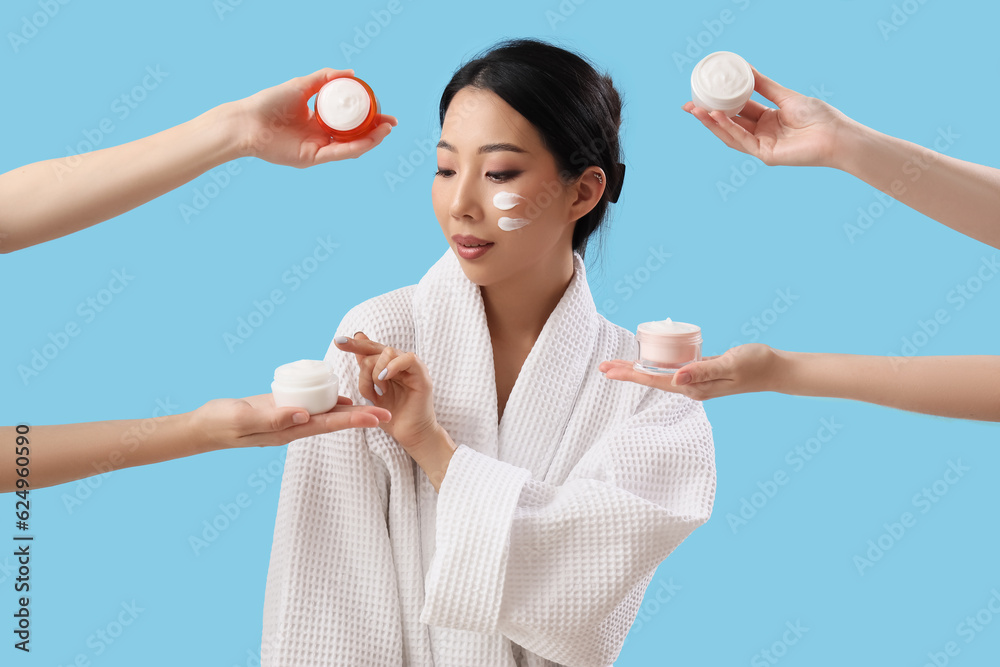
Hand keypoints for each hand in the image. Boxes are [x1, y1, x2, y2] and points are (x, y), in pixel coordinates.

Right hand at [191, 393, 390, 450]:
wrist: (203, 426)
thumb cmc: (220, 423)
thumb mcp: (244, 420)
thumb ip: (272, 418)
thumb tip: (304, 415)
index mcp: (288, 431)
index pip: (328, 425)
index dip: (354, 420)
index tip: (377, 417)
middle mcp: (293, 427)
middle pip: (333, 421)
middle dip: (360, 417)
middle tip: (388, 412)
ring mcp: (287, 419)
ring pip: (324, 413)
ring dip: (348, 410)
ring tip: (373, 404)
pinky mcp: (280, 408)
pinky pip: (310, 405)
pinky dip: (327, 401)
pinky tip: (341, 396)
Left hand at [229, 67, 397, 166]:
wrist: (247, 122)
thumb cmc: (269, 103)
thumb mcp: (301, 85)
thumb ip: (324, 78)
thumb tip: (351, 73)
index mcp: (318, 120)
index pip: (349, 120)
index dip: (368, 116)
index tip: (383, 109)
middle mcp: (320, 136)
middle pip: (354, 135)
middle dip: (376, 130)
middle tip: (391, 123)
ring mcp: (317, 148)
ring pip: (351, 147)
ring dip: (371, 140)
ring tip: (386, 129)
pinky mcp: (312, 158)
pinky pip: (339, 153)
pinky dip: (356, 147)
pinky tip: (370, 139)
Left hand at [334, 332, 439, 450]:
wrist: (409, 434)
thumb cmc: (391, 416)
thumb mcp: (371, 391)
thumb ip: (366, 369)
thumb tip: (358, 337)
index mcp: (389, 365)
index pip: (370, 347)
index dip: (355, 344)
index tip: (337, 342)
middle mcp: (400, 363)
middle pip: (376, 349)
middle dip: (364, 366)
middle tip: (367, 387)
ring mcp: (412, 368)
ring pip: (388, 352)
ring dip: (377, 372)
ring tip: (380, 390)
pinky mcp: (422, 376)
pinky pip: (408, 359)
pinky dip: (393, 366)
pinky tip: (385, 378)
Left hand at [599, 343, 781, 400]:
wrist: (775, 369)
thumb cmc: (755, 364)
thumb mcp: (730, 365)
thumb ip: (704, 370)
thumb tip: (675, 377)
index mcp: (695, 388)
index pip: (655, 381)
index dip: (631, 375)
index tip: (609, 371)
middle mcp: (691, 387)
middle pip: (652, 379)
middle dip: (627, 373)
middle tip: (602, 367)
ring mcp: (695, 381)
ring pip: (659, 374)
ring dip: (638, 370)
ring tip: (617, 365)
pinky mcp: (700, 372)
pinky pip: (672, 369)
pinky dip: (656, 364)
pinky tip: (647, 360)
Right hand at [683, 67, 854, 167]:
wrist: (835, 134)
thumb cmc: (818, 116)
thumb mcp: (786, 95)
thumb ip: (765, 85)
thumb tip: (747, 69)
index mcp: (767, 120)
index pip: (737, 110)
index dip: (719, 103)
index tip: (702, 93)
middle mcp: (761, 134)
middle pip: (729, 124)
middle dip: (707, 116)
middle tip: (688, 104)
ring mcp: (762, 146)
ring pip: (730, 135)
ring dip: (712, 123)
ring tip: (696, 109)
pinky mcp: (765, 155)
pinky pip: (742, 141)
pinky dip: (729, 129)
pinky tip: (717, 117)